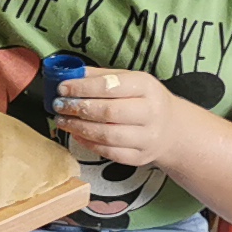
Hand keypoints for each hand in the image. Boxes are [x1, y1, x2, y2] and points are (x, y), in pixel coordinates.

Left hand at [54, 67, 185, 168]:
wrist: (172, 128)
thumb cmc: (144, 100)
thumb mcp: (130, 80)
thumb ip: (101, 76)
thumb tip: (70, 74)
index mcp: (147, 87)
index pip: (110, 86)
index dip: (83, 88)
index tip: (62, 88)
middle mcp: (151, 112)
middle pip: (108, 112)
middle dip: (78, 108)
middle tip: (60, 105)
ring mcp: (147, 138)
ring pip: (107, 135)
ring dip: (79, 128)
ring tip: (63, 121)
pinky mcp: (140, 157)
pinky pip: (109, 152)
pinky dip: (88, 144)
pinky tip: (77, 135)